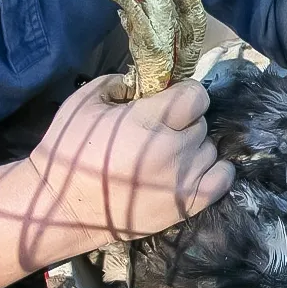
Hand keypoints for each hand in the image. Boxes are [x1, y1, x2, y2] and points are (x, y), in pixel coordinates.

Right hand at [28, 74, 234, 246]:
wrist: (63, 207)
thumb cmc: (68, 154)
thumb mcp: (83, 103)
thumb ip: (117, 83)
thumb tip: (143, 80)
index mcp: (148, 121)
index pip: (196, 96)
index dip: (186, 95)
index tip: (173, 101)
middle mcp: (172, 148)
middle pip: (201, 123)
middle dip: (184, 123)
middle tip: (162, 133)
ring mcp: (185, 178)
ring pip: (210, 149)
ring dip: (194, 149)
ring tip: (170, 156)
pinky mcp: (190, 203)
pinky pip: (223, 179)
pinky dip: (216, 171)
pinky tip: (197, 169)